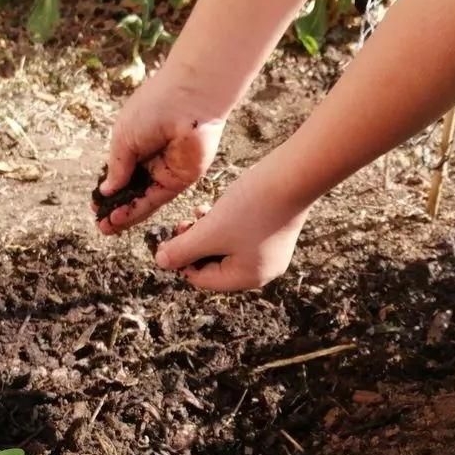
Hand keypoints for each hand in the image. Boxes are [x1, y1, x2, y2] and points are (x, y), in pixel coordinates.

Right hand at [96, 67, 225, 234]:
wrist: (189, 98)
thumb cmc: (155, 107)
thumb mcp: (124, 137)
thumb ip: (117, 166)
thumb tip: (107, 190)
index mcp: (137, 145)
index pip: (122, 175)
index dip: (110, 192)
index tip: (96, 205)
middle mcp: (152, 161)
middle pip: (133, 192)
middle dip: (116, 209)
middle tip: (100, 224)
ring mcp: (168, 171)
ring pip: (144, 200)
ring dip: (126, 215)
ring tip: (107, 227)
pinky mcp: (182, 179)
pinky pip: (157, 199)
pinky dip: (139, 209)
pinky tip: (122, 217)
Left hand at [154, 164, 309, 290]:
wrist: (294, 175)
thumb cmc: (251, 207)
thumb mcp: (209, 231)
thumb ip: (182, 250)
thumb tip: (160, 263)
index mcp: (247, 278)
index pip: (202, 279)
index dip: (180, 260)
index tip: (168, 238)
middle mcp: (262, 271)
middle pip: (214, 265)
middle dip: (194, 245)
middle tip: (181, 224)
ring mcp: (271, 252)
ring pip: (226, 248)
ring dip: (207, 232)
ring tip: (198, 212)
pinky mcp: (274, 232)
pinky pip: (240, 236)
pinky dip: (224, 224)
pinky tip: (216, 207)